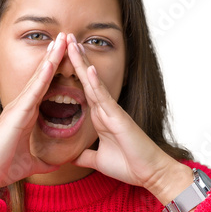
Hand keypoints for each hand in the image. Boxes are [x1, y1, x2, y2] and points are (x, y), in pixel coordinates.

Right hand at [0, 35, 67, 189]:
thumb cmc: (4, 168)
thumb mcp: (32, 164)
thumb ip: (46, 161)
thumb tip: (59, 164)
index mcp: (25, 116)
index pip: (43, 88)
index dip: (53, 71)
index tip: (65, 55)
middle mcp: (20, 107)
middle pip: (41, 76)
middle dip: (53, 56)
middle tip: (66, 36)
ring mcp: (17, 107)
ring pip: (38, 77)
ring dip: (51, 58)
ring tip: (62, 39)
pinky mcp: (16, 113)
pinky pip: (33, 90)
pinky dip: (43, 75)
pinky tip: (52, 61)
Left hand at [52, 32, 187, 197]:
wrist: (149, 173)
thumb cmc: (129, 165)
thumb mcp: (98, 160)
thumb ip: (84, 156)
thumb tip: (70, 157)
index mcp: (100, 117)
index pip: (83, 90)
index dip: (72, 73)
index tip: (61, 56)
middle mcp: (106, 110)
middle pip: (86, 79)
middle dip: (76, 59)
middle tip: (65, 37)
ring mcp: (112, 111)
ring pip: (93, 82)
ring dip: (82, 62)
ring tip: (72, 43)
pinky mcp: (118, 118)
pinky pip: (104, 97)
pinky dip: (95, 83)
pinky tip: (87, 68)